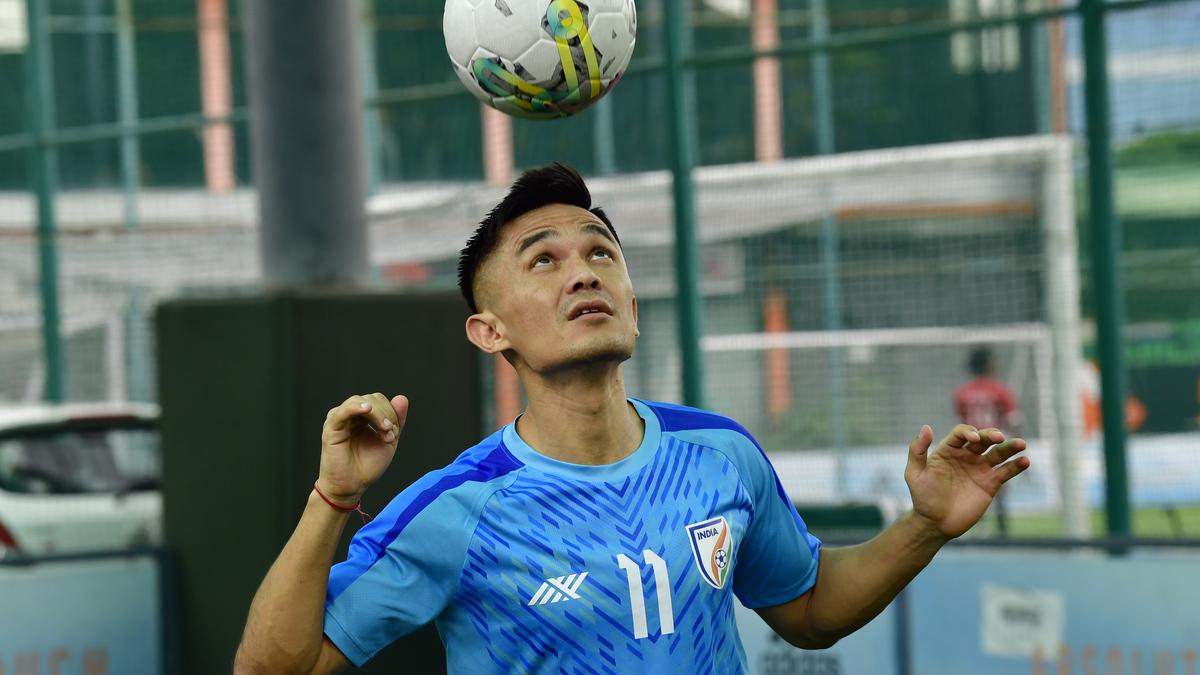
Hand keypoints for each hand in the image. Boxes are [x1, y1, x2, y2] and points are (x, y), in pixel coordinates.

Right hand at [317, 393, 408, 506]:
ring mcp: (340, 419)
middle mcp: (351, 415)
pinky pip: (343, 411)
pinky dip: (356, 407)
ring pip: (360, 401)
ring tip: (384, 430)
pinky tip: (366, 409)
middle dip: (386, 414)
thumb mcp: (388, 441)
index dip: (391, 413)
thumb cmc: (366, 466)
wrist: (351, 486)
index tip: (394, 435)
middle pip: (372, 399)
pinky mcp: (331, 428)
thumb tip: (402, 398)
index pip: (379, 401)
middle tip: (389, 435)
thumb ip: (396, 420)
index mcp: (363, 418)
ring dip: (377, 414)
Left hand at [905, 424, 1028, 538]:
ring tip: (1021, 444)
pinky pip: (1005, 472)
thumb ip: (917, 450)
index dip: (968, 432)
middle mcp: (966, 456)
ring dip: (1010, 447)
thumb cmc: (922, 497)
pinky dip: (1016, 466)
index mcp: (948, 450)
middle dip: (991, 435)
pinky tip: (1025, 461)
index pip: (961, 433)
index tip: (973, 439)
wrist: (935, 523)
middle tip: (999, 438)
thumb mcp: (914, 473)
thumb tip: (926, 427)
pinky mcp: (990, 484)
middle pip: (983, 439)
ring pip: (998, 453)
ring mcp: (980, 469)